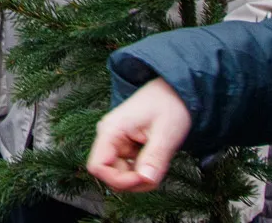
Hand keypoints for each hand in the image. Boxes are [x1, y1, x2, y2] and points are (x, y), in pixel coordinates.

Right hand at [86, 78, 189, 192]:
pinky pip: (127, 168)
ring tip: (157, 167)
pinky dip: (141, 173)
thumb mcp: (165, 133)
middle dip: (132, 182)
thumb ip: (154, 158)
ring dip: (138, 179)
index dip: (119, 179)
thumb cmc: (169, 105)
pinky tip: (154, 163)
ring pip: (118, 174)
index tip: (143, 177)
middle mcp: (108, 136)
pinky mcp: (124, 145)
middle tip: (154, 175)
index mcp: (111, 130)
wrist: (173, 90)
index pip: (97, 166)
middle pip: (108, 173)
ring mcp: (115, 141)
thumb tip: (146, 180)